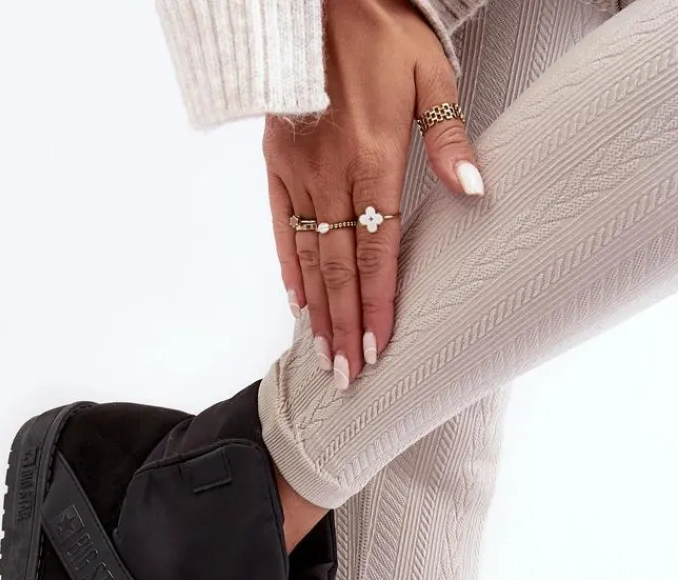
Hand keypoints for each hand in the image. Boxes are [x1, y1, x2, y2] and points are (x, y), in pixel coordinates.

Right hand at [264, 0, 483, 388]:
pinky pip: (279, 225)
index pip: (375, 251)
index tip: (379, 348)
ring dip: (317, 311)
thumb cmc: (380, 30)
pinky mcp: (276, 162)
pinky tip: (296, 302)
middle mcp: (331, 174)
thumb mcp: (430, 73)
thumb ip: (449, 138)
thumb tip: (473, 189)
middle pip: (337, 268)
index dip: (377, 304)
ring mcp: (298, 171)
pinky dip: (287, 266)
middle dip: (344, 326)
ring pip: (307, 256)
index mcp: (372, 157)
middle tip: (347, 375)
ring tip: (324, 354)